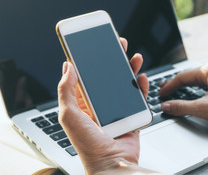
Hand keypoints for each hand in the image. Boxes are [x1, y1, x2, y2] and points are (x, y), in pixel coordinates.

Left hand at [57, 38, 151, 174]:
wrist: (111, 165)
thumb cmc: (87, 146)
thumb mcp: (69, 115)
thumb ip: (66, 90)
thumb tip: (67, 66)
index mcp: (82, 104)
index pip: (86, 76)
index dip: (90, 60)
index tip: (94, 45)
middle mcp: (99, 105)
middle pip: (107, 76)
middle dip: (113, 59)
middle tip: (117, 44)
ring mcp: (117, 110)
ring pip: (124, 84)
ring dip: (129, 68)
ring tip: (133, 56)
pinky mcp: (132, 116)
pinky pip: (138, 98)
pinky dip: (141, 87)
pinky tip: (141, 77)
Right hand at [159, 63, 207, 129]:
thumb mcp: (203, 108)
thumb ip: (181, 107)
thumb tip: (166, 106)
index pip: (181, 77)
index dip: (168, 86)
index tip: (161, 94)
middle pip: (190, 75)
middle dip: (176, 83)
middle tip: (164, 88)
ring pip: (199, 79)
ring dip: (187, 85)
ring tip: (177, 89)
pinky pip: (207, 83)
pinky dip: (197, 88)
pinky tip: (196, 93)